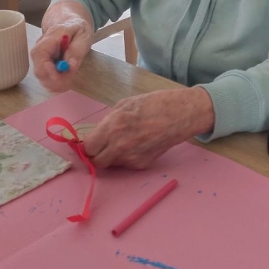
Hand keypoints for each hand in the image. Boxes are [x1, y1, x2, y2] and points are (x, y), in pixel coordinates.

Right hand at [31, 6, 93, 91]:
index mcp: (49, 38)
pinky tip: (65, 79)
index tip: (61, 76)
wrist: (71, 23)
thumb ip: (76, 50)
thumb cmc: (78, 28)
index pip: (39, 55)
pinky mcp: (44, 65)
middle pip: (38, 70)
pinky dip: (56, 83)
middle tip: (70, 78)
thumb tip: (70, 66)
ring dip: (56, 83)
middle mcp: (40, 49)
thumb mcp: (83, 35)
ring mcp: (40, 58)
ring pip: (42, 77)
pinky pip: (46, 78)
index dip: (47, 69)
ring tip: (70, 77)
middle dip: (54, 79)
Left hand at [84, 87, 214, 168]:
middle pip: (96, 161)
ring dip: (112, 156)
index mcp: (113, 126)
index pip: (88, 147)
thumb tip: (98, 133)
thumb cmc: (154, 103)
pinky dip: (127, 157)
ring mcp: (132, 158)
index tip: (91, 142)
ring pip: (111, 164)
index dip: (88, 145)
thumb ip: (108, 121)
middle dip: (96, 154)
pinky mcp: (142, 165)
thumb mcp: (125, 105)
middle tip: (102, 146)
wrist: (181, 115)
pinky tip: (138, 144)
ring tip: (124, 141)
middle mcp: (119, 146)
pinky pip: (126, 165)